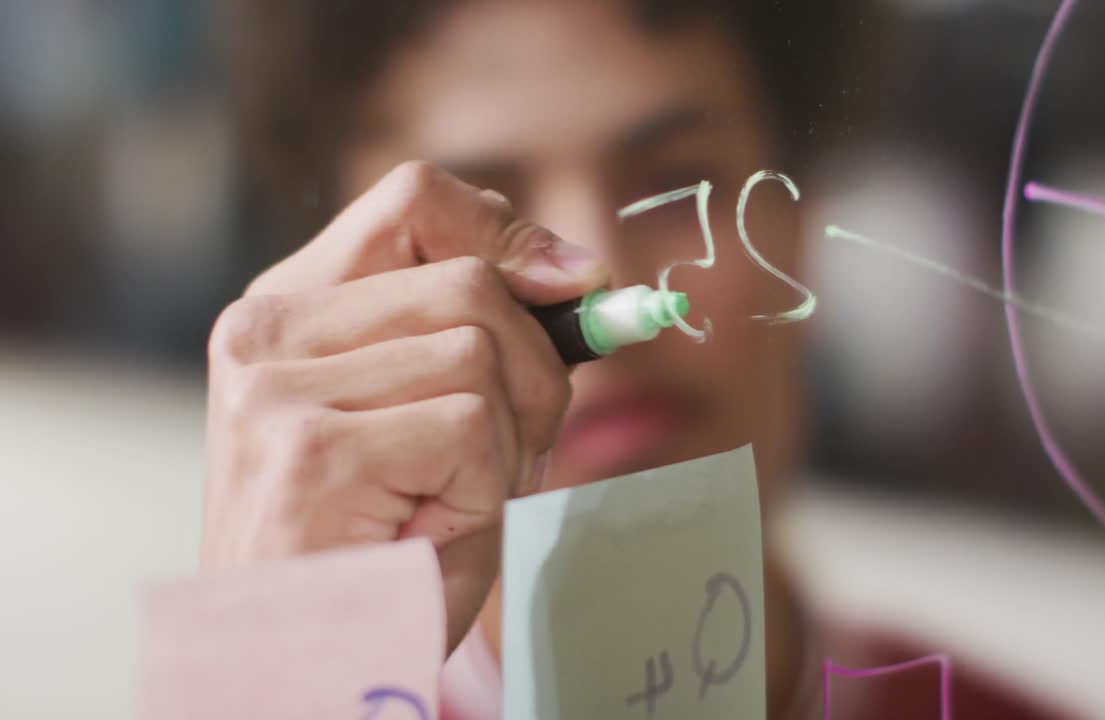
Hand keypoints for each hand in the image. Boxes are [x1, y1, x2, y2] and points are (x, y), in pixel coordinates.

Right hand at [201, 162, 606, 648]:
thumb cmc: (381, 545)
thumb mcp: (432, 410)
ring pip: (480, 351)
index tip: (574, 284)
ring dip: (509, 437)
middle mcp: (263, 332)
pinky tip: (430, 528)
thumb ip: (482, 328)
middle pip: (470, 282)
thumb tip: (584, 272)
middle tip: (509, 450)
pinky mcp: (312, 449)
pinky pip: (472, 424)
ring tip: (452, 497)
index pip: (414, 200)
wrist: (306, 663)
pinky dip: (487, 485)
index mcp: (289, 309)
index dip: (508, 233)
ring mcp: (275, 388)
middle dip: (532, 370)